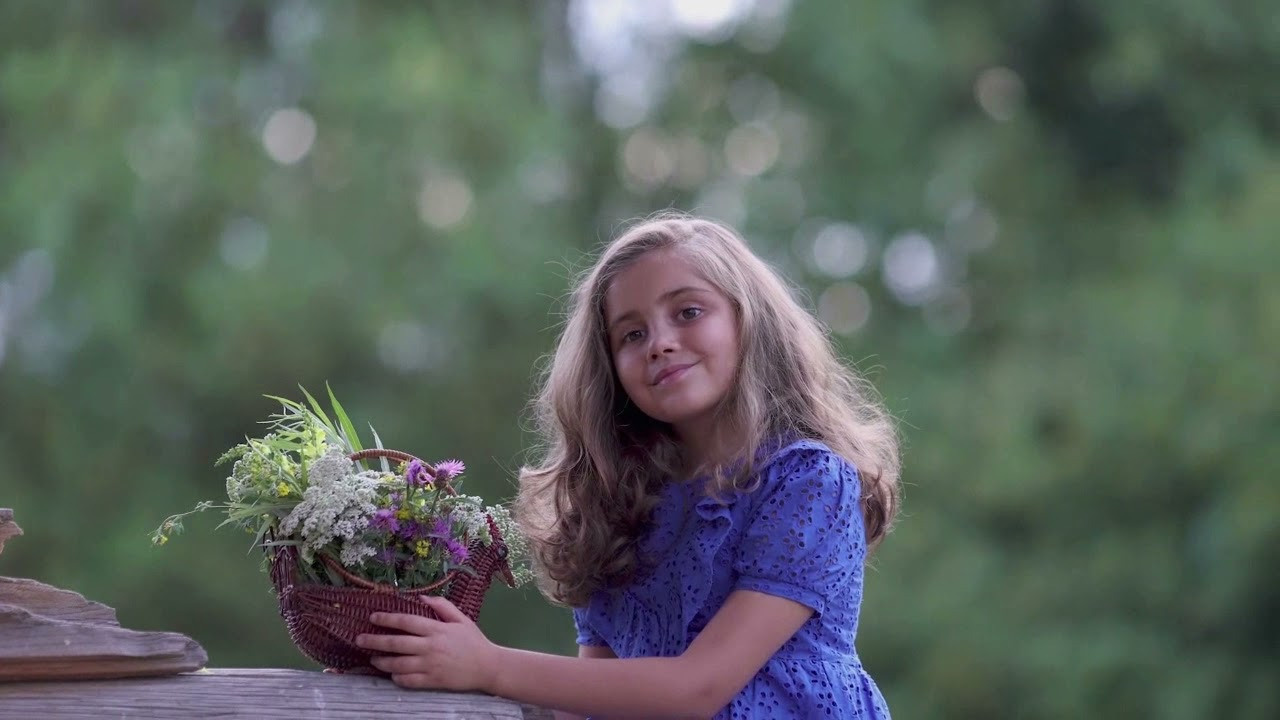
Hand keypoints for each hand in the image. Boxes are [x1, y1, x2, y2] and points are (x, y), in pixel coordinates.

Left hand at [356, 595, 500, 691]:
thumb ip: (442, 606)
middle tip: (359, 639)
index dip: (387, 619)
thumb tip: (421, 597)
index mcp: (436, 629)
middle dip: (375, 641)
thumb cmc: (473, 641)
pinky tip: (392, 674)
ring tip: (373, 658)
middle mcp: (430, 647)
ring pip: (399, 664)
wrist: (488, 666)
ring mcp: (430, 665)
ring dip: (382, 662)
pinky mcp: (432, 681)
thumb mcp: (461, 619)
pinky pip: (409, 681)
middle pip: (396, 644)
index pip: (406, 622)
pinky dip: (397, 678)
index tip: (373, 618)